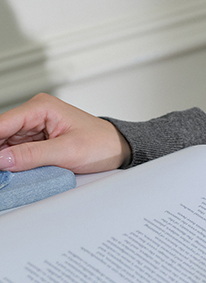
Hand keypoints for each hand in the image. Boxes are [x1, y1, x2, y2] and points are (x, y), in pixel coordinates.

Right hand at [0, 93, 129, 173]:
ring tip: (6, 176)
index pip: (2, 124)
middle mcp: (34, 113)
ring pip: (4, 145)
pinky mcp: (35, 141)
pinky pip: (14, 152)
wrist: (117, 148)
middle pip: (0, 134)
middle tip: (2, 174)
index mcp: (41, 107)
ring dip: (3, 160)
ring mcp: (33, 127)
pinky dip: (10, 163)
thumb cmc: (101, 143)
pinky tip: (10, 173)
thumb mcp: (67, 151)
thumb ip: (32, 155)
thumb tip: (2, 159)